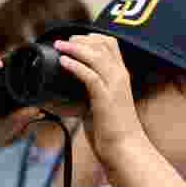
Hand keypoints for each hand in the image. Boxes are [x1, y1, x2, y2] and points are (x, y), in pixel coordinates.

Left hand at [52, 35, 147, 168]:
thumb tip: (69, 91)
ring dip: (74, 48)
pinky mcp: (105, 98)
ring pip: (96, 55)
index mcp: (121, 76)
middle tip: (64, 42)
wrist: (126, 148)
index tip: (74, 40)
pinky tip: (63, 62)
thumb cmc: (113, 131)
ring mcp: (114, 86)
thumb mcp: (101, 105)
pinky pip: (89, 75)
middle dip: (81, 39)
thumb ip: (90, 94)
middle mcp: (120, 76)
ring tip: (59, 46)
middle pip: (103, 44)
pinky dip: (75, 65)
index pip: (110, 45)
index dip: (91, 38)